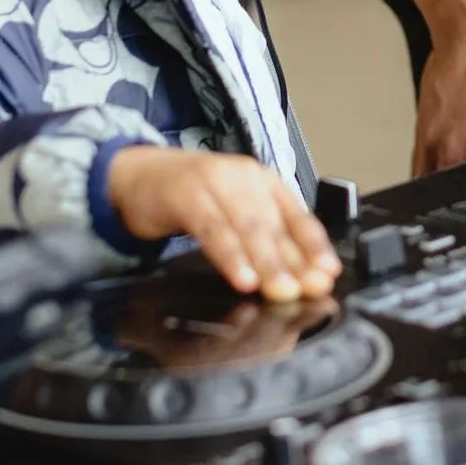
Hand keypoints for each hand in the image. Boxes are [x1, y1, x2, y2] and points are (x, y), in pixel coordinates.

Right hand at [106, 147, 341, 301]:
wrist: (138, 174)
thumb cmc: (192, 197)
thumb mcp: (234, 214)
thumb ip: (264, 242)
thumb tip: (298, 280)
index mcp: (265, 183)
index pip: (299, 217)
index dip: (316, 247)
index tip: (328, 274)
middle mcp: (245, 178)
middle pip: (275, 225)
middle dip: (294, 261)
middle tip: (307, 290)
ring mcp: (216, 182)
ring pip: (248, 227)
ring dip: (267, 262)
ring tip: (280, 290)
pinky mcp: (186, 194)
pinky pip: (213, 229)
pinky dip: (230, 255)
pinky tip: (242, 277)